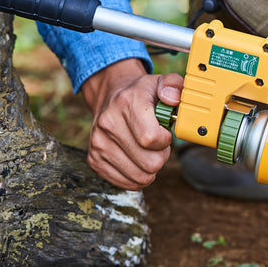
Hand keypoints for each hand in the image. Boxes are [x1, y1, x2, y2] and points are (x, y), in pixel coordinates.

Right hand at [80, 58, 183, 189]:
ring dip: (150, 167)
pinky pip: (126, 183)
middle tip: (157, 143)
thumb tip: (172, 98)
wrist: (111, 97)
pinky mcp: (94, 160)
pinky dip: (137, 176)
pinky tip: (137, 159)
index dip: (165, 140)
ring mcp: (98, 144)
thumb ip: (173, 85)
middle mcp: (108, 124)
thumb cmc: (142, 94)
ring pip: (140, 177)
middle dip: (161, 155)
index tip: (164, 132)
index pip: (151, 139)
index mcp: (126, 103)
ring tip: (147, 150)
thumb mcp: (160, 82)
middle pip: (150, 163)